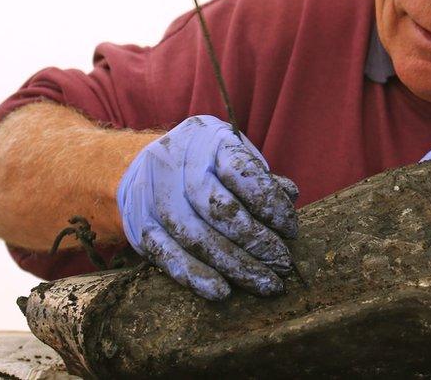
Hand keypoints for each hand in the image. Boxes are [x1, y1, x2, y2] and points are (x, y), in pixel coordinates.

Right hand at [116, 115, 298, 299]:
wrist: (141, 164)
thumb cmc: (205, 162)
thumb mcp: (233, 155)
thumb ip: (260, 177)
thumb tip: (290, 196)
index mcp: (207, 139)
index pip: (241, 172)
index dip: (269, 203)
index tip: (291, 230)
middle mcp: (175, 163)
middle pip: (219, 209)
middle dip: (256, 241)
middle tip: (283, 265)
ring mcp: (153, 196)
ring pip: (195, 237)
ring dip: (235, 265)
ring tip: (266, 284)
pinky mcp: (139, 225)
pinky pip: (167, 255)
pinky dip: (195, 276)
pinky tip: (222, 292)